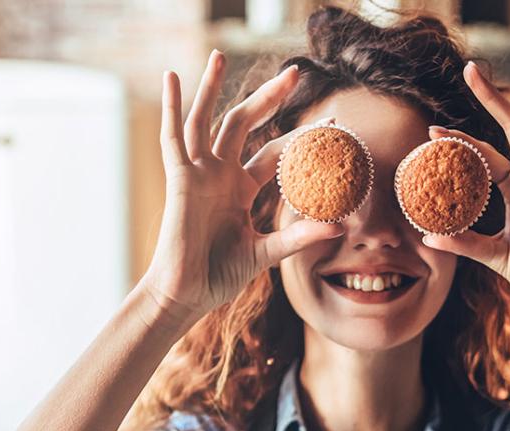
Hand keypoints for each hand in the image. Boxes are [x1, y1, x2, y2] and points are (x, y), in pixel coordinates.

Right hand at [143, 51, 343, 322]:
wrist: (187, 295)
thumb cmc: (220, 276)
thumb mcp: (266, 253)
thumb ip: (297, 236)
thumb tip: (338, 227)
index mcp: (241, 188)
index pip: (275, 152)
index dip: (301, 137)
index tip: (333, 123)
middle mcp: (220, 174)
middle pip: (245, 123)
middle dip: (269, 98)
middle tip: (295, 72)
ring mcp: (199, 174)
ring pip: (207, 120)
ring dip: (212, 87)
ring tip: (220, 55)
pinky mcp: (179, 180)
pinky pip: (173, 137)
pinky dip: (172, 107)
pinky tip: (172, 78)